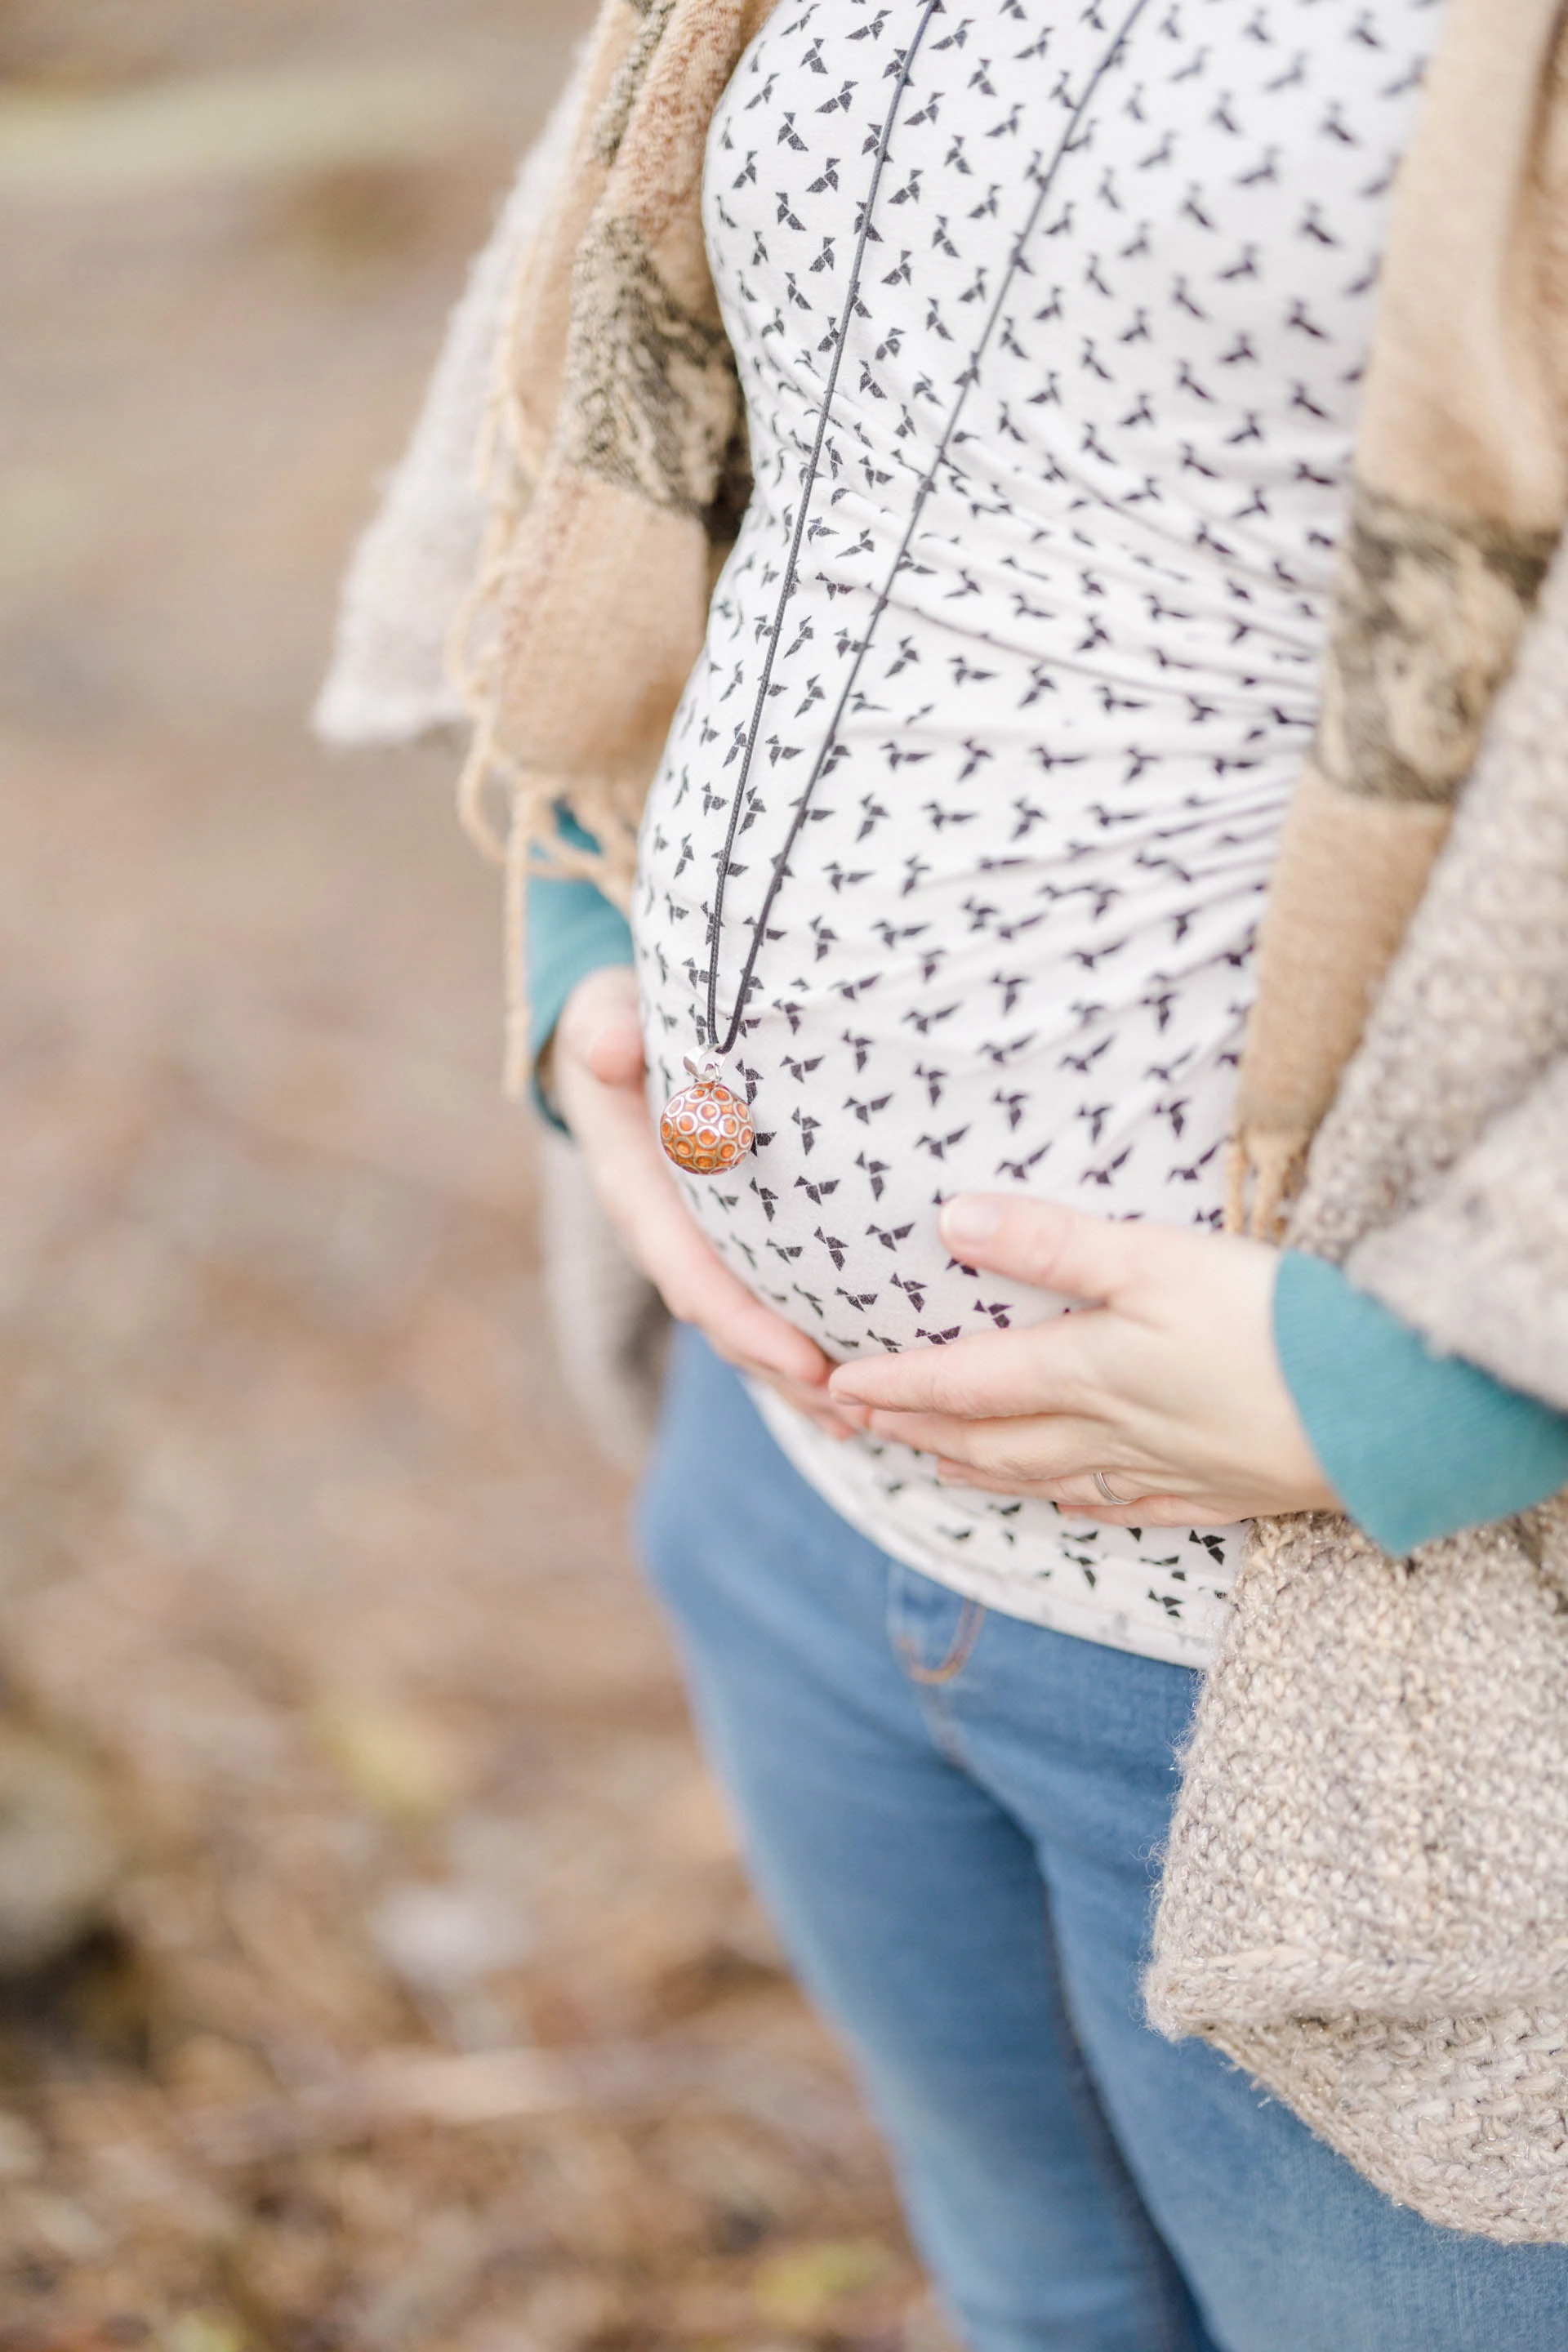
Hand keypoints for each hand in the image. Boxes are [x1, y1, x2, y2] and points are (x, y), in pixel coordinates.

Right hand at [549, 967, 854, 1437]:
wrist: (606, 1036)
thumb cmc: (614, 1023)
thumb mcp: (598, 1015)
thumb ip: (602, 1031)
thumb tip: (609, 1046)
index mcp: (637, 1194)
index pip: (693, 1275)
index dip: (746, 1324)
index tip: (805, 1360)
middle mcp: (666, 1235)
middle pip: (729, 1323)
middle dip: (786, 1373)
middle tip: (860, 1410)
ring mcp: (697, 1246)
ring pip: (748, 1329)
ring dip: (802, 1381)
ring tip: (874, 1421)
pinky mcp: (728, 1243)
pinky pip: (766, 1304)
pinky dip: (807, 1346)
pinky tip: (867, 1379)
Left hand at [827, 1194, 1339, 1524]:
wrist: (1386, 1411)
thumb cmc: (1271, 1323)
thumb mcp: (1154, 1259)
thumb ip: (1050, 1242)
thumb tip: (949, 1222)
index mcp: (1086, 1373)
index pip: (965, 1383)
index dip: (897, 1386)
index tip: (836, 1387)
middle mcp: (1111, 1432)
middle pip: (994, 1440)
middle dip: (921, 1434)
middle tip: (863, 1430)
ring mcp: (1167, 1468)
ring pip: (1051, 1478)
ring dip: (985, 1474)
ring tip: (939, 1470)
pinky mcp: (1222, 1488)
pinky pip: (1128, 1507)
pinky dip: (1080, 1506)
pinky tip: (1072, 1506)